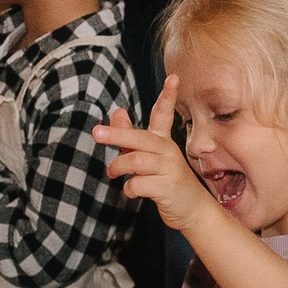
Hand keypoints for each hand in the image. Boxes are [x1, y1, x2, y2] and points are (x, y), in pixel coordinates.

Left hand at [92, 79, 217, 231]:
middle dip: (118, 135)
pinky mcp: (168, 188)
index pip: (164, 114)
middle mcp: (168, 151)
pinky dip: (130, 188)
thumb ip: (130, 137)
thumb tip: (117, 112)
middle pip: (141, 138)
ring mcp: (170, 169)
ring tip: (111, 172)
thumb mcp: (148, 156)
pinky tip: (131, 191)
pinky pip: (141, 184)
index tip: (174, 77)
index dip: (168, 96)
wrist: (191, 210)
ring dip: (119, 166)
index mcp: (162, 141)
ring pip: (137, 161)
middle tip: (96, 133)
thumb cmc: (165, 179)